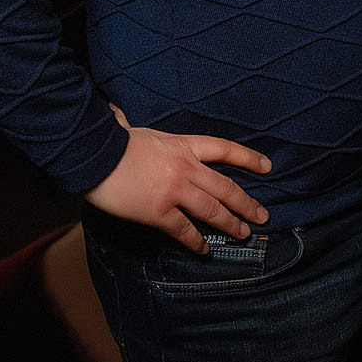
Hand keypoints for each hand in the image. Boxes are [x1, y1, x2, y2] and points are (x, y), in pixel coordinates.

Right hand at [84, 104, 272, 253]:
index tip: (267, 166)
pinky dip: (196, 242)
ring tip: (243, 233)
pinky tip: (204, 249)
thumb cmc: (110, 141)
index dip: (248, 158)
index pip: (225, 149)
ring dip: (230, 224)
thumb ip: (130, 123)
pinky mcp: (158, 212)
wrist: (94, 156)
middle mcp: (186, 168)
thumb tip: (115, 112)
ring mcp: (174, 191)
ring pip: (212, 210)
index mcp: (183, 145)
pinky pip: (184, 230)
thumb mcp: (131, 128)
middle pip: (226, 187)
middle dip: (247, 203)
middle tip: (262, 216)